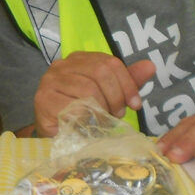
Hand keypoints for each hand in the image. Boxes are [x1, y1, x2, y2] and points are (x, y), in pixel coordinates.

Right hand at [33, 52, 155, 135]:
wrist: (57, 135)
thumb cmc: (84, 113)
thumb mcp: (110, 95)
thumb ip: (127, 81)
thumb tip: (150, 65)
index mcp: (79, 59)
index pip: (109, 62)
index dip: (127, 83)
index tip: (135, 104)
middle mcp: (62, 65)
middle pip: (100, 72)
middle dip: (115, 96)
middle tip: (117, 114)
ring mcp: (50, 80)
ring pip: (88, 88)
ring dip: (101, 108)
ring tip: (102, 120)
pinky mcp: (44, 99)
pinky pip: (73, 105)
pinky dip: (86, 117)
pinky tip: (86, 123)